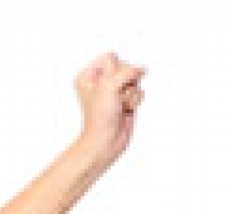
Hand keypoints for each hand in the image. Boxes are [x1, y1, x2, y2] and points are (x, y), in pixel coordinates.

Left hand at [73, 52, 146, 170]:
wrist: (106, 141)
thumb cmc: (100, 117)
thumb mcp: (109, 85)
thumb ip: (127, 70)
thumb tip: (142, 69)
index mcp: (88, 75)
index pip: (110, 56)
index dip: (114, 70)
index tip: (107, 86)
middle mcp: (101, 81)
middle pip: (124, 66)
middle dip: (124, 82)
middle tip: (115, 97)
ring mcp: (114, 91)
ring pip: (133, 79)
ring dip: (129, 93)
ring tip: (119, 106)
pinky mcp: (126, 100)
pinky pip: (139, 91)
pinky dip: (134, 101)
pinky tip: (125, 110)